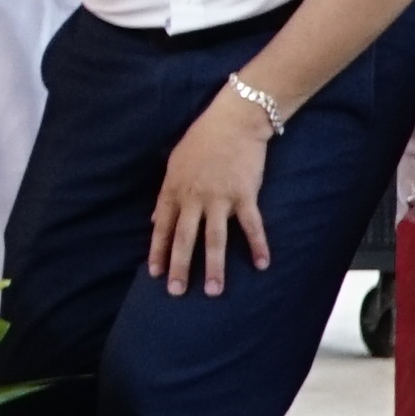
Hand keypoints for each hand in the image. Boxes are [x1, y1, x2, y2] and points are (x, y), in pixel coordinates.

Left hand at [150, 93, 277, 294]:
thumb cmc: (201, 141)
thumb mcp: (173, 166)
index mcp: (174, 190)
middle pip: (184, 238)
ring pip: (215, 239)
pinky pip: (252, 226)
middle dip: (179, 267)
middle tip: (176, 292)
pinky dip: (257, 245)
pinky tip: (261, 265)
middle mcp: (194, 198)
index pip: (161, 227)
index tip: (154, 274)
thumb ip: (165, 195)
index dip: (158, 251)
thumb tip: (153, 219)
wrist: (233, 122)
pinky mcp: (245, 196)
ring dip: (214, 266)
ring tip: (214, 291)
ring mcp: (220, 198)